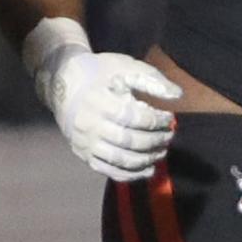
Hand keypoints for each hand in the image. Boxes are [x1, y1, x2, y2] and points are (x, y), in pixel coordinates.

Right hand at [27, 18, 181, 181]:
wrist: (64, 83)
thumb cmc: (100, 73)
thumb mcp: (125, 67)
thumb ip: (152, 80)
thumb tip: (177, 95)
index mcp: (100, 101)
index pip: (136, 118)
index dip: (158, 121)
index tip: (170, 117)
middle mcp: (90, 125)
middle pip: (130, 141)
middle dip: (156, 141)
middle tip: (169, 135)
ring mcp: (85, 143)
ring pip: (121, 160)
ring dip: (147, 159)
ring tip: (161, 152)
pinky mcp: (84, 154)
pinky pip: (109, 171)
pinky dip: (131, 174)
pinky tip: (147, 169)